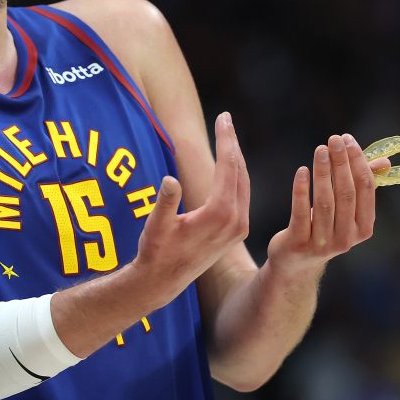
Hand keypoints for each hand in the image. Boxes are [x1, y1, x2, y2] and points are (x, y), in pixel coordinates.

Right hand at [128, 112, 250, 314]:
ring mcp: (239, 227)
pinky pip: (242, 196)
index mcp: (220, 214)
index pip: (228, 167)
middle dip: (232, 144)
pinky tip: (229, 166)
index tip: (223, 117)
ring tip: (227, 137)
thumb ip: (165, 202)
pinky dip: (236, 176)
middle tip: (225, 120)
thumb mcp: (156, 226)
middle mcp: (236, 220)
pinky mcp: (236, 232)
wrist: (163, 282)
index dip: (226, 139)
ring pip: (243, 183)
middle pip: (240, 171)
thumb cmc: (155, 252)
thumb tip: (170, 180)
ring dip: (236, 159)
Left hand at [267, 133, 384, 275]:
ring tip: (319, 150)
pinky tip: (302, 170)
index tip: (349, 141)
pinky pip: (301, 212)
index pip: (366, 190)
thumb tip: (384, 161)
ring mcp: (324, 243)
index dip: (359, 163)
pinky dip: (302, 190)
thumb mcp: (344, 210)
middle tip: (334, 139)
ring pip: (325, 201)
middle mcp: (347, 238)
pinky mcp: (300, 243)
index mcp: (364, 227)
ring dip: (323, 172)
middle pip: (346, 193)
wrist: (295, 261)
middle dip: (341, 163)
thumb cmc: (323, 227)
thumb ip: (361, 186)